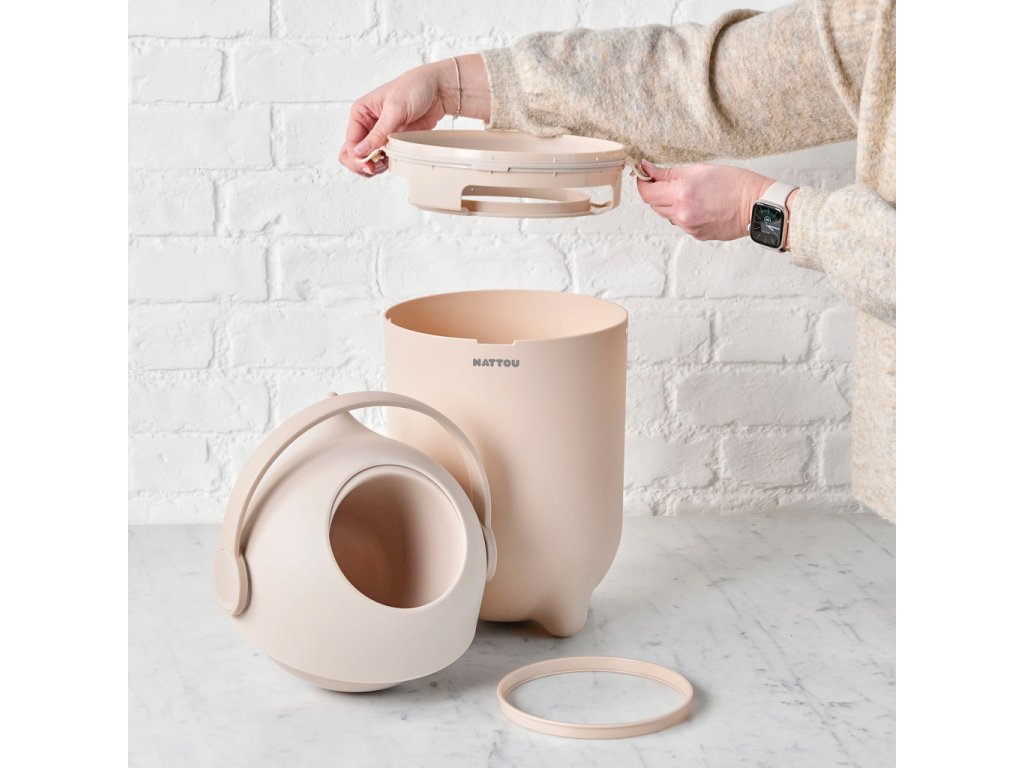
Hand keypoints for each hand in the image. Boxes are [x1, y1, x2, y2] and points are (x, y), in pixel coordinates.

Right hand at [339, 55, 490, 176]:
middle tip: (377, 167)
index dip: (357, 158)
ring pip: (368, 160)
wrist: (438, 90)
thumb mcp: (395, 110)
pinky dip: (387, 164)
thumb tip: (360, 151)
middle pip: (354, 155)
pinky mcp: (394, 142)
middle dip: (363, 164)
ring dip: (375, 166)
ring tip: (387, 163)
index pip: (350, 143)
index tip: (370, 165)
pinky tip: (394, 161)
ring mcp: (380, 135)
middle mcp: (367, 125)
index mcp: (361, 113)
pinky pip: (385, 159)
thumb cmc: (414, 88)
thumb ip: (378, 133)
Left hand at [636, 161, 773, 240]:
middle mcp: (682, 213)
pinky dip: (685, 214)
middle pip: (655, 205)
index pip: (647, 193)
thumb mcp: (700, 169)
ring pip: (668, 215)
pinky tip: (701, 206)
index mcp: (681, 193)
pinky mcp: (696, 234)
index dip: (642, 183)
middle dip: (658, 193)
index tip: (644, 176)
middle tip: (670, 182)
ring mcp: (689, 226)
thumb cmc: (734, 183)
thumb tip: (647, 169)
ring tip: (692, 194)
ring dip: (672, 205)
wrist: (756, 205)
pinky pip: (682, 223)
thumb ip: (669, 172)